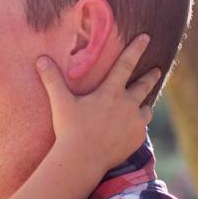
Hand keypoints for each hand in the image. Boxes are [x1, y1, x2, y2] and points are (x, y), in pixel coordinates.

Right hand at [36, 33, 160, 172]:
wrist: (82, 161)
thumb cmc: (70, 130)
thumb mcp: (60, 102)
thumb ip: (52, 79)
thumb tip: (40, 59)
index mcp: (110, 92)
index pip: (126, 64)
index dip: (136, 49)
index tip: (146, 37)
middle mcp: (127, 104)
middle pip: (144, 85)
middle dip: (151, 76)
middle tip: (157, 70)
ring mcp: (135, 122)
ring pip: (146, 109)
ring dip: (144, 105)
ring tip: (143, 106)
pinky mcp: (137, 139)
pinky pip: (141, 128)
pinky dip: (138, 125)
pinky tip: (132, 129)